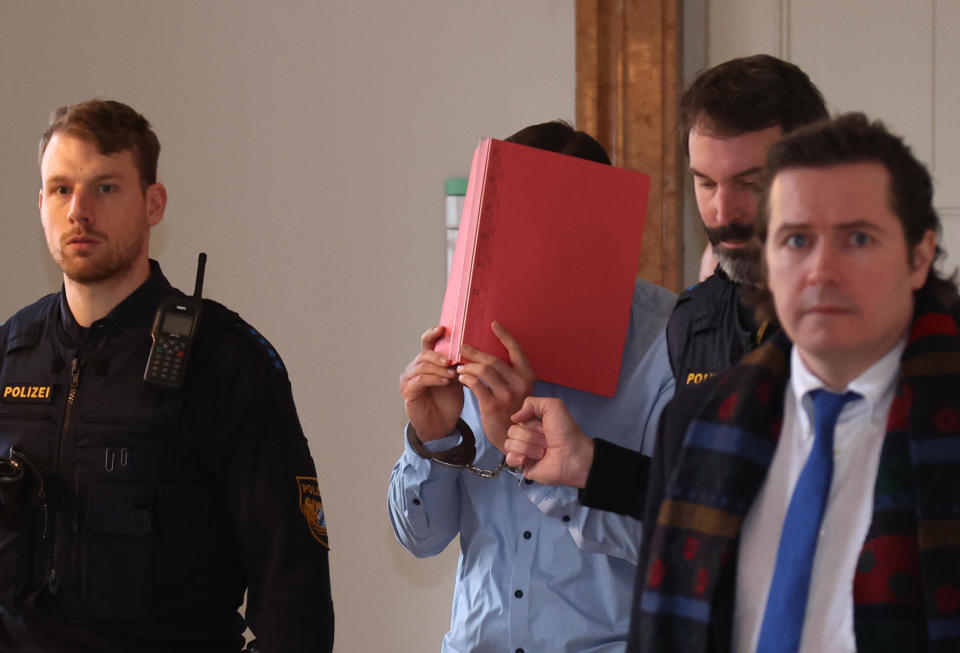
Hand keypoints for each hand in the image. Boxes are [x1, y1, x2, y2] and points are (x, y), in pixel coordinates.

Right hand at [399, 326, 462, 441]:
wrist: (442, 425)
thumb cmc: (449, 402)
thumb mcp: (457, 380)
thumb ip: (459, 365)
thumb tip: (471, 349)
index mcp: (427, 362)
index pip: (427, 343)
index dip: (432, 334)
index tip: (443, 328)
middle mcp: (415, 368)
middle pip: (424, 354)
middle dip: (438, 355)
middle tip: (452, 359)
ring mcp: (409, 379)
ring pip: (421, 366)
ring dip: (438, 368)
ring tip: (452, 372)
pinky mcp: (408, 392)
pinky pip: (420, 381)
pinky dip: (433, 379)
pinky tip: (445, 381)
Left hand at [457, 321, 535, 452]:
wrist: (511, 436)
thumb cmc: (512, 410)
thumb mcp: (517, 389)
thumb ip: (507, 374)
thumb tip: (486, 355)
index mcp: (527, 376)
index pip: (516, 349)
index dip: (504, 335)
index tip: (493, 324)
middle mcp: (519, 384)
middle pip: (492, 360)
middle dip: (474, 352)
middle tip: (462, 347)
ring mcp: (507, 395)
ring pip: (483, 370)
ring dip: (468, 366)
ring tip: (460, 366)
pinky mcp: (493, 405)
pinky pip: (475, 385)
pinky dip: (466, 378)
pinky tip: (461, 377)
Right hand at [504, 397, 594, 487]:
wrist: (573, 455)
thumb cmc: (566, 432)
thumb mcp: (553, 406)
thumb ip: (531, 403)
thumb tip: (514, 417)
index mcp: (533, 423)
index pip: (517, 419)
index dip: (530, 422)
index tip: (544, 427)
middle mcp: (528, 436)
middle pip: (512, 431)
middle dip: (531, 436)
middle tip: (546, 440)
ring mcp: (524, 452)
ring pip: (510, 444)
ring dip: (530, 447)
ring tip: (544, 451)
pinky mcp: (523, 466)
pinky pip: (509, 459)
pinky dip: (517, 458)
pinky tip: (527, 459)